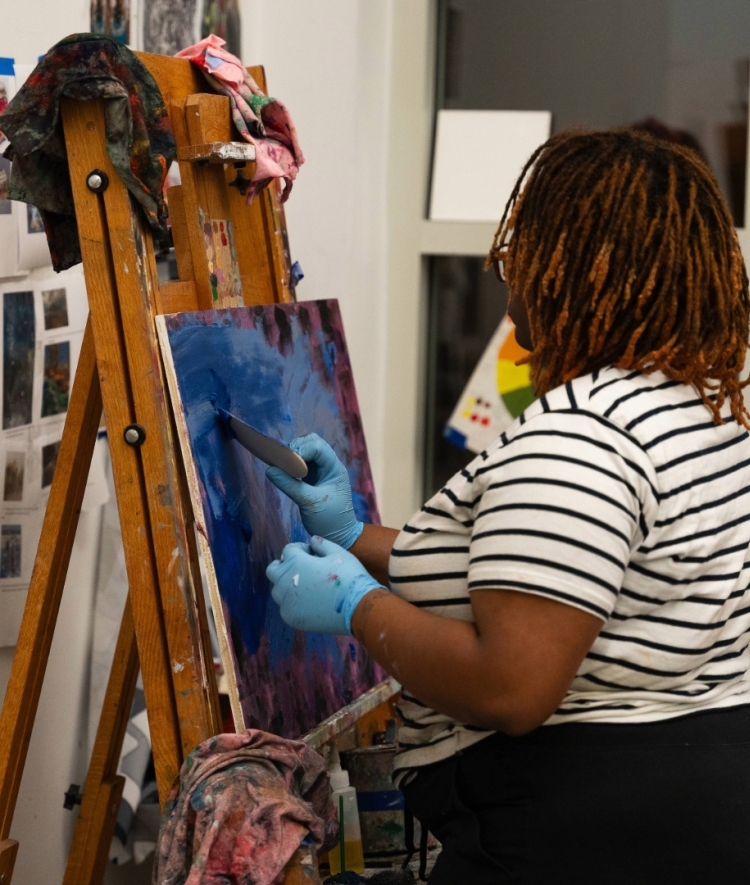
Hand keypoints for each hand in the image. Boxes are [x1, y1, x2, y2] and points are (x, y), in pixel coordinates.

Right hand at [265, 433, 363, 548]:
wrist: (338, 536)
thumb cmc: (329, 521)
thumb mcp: (308, 503)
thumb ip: (289, 485)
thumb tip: (269, 470)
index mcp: (335, 468)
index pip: (318, 447)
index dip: (301, 450)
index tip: (288, 463)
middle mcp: (329, 465)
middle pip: (312, 442)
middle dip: (296, 448)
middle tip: (284, 462)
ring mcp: (322, 470)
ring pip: (306, 450)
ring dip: (293, 455)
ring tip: (283, 468)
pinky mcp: (313, 477)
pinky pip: (301, 462)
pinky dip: (292, 464)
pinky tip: (284, 472)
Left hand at [266, 536, 383, 634]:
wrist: (357, 608)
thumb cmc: (349, 576)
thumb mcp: (338, 553)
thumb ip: (322, 544)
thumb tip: (313, 540)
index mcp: (294, 562)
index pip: (288, 550)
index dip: (301, 549)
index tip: (314, 554)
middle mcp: (284, 581)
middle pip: (273, 570)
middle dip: (285, 566)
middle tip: (303, 569)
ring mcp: (285, 602)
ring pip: (278, 590)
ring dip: (288, 585)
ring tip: (308, 587)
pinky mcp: (290, 618)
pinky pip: (285, 607)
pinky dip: (293, 602)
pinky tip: (311, 602)